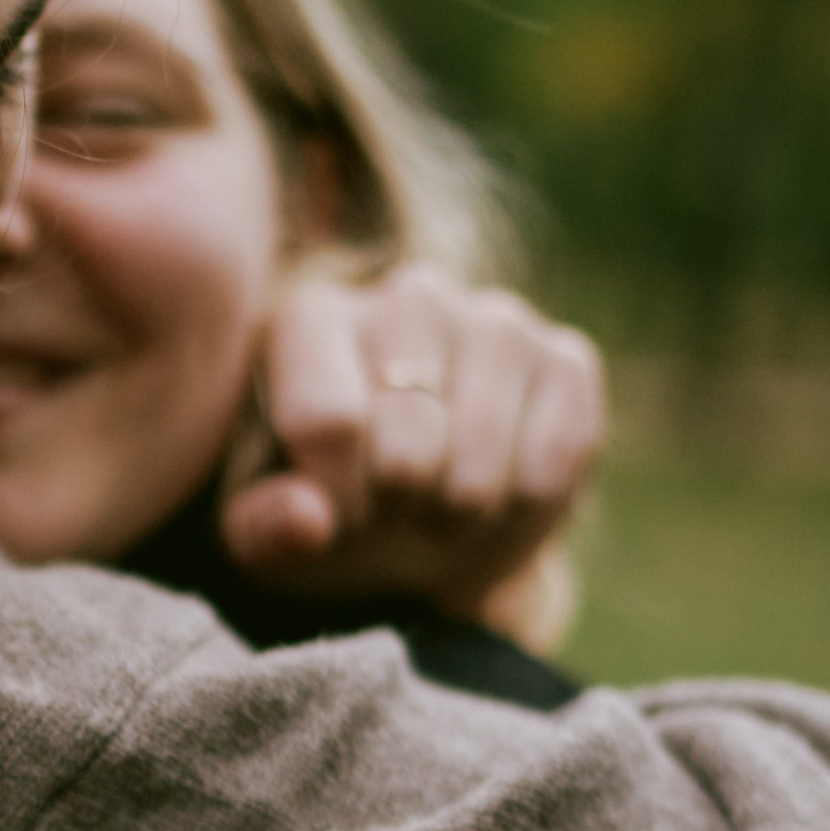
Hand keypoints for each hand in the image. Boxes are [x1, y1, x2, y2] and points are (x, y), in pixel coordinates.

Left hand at [219, 261, 605, 650]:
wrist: (422, 522)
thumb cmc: (326, 513)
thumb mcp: (264, 534)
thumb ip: (262, 528)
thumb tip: (308, 521)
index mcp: (310, 319)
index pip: (329, 422)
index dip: (337, 502)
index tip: (335, 515)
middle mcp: (408, 296)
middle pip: (408, 452)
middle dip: (399, 512)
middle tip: (393, 509)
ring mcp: (497, 319)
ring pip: (480, 466)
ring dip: (459, 516)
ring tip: (437, 505)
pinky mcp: (567, 358)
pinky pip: (556, 462)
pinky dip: (525, 510)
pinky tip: (497, 494)